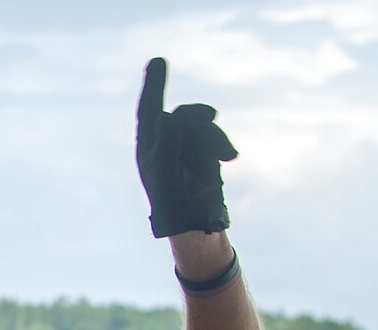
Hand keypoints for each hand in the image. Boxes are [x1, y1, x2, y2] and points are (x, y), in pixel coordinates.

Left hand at [136, 57, 236, 237]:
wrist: (196, 221)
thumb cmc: (173, 202)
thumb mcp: (165, 175)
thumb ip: (165, 145)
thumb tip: (166, 115)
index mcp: (148, 146)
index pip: (148, 109)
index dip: (154, 85)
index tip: (158, 60)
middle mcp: (164, 141)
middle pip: (183, 114)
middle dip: (198, 117)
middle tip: (211, 115)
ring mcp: (184, 143)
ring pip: (202, 123)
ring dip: (215, 137)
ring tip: (227, 156)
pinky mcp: (203, 149)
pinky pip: (214, 134)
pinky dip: (222, 144)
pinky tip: (230, 159)